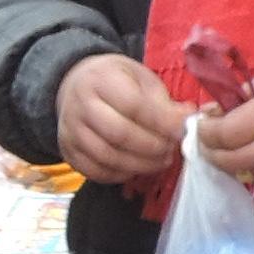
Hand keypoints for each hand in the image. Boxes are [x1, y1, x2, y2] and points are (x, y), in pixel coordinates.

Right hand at [54, 53, 186, 187]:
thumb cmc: (116, 81)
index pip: (133, 105)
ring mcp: (70, 130)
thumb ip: (162, 101)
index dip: (161, 122)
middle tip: (171, 150)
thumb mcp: (141, 79)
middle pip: (119, 134)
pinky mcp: (67, 151)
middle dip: (152, 147)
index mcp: (101, 79)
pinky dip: (120, 175)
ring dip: (140, 165)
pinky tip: (137, 168)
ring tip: (160, 161)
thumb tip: (186, 119)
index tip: (182, 131)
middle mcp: (80, 105)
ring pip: (107, 156)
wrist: (75, 84)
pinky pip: (95, 172)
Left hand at [197, 61, 253, 197]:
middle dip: (211, 153)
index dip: (205, 133)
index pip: (225, 133)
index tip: (201, 126)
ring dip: (232, 166)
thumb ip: (241, 94)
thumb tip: (211, 113)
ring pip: (245, 176)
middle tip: (207, 144)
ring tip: (231, 151)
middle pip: (230, 160)